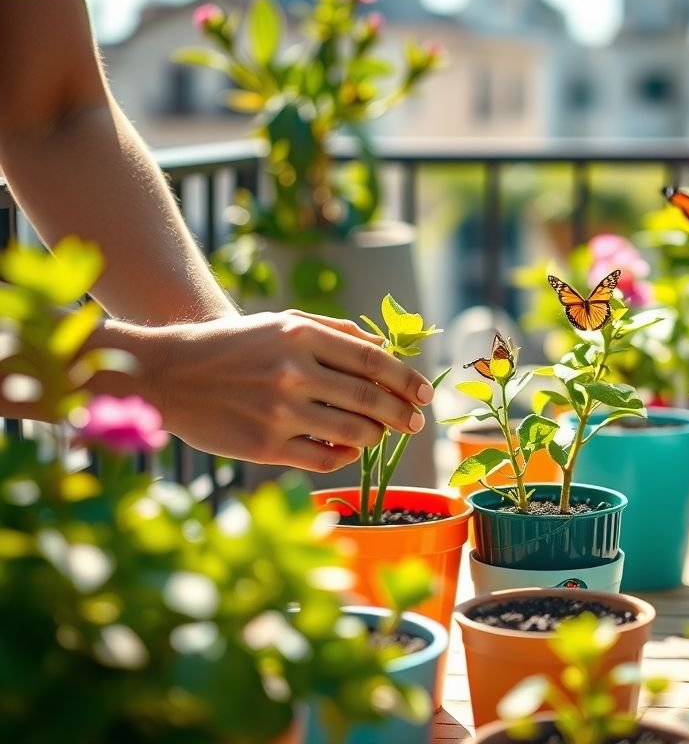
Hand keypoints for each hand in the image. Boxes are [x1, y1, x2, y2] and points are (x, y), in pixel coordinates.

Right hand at [101, 310, 434, 471]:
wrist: (169, 374)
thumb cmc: (234, 346)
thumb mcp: (281, 323)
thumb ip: (334, 332)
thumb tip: (384, 347)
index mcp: (300, 336)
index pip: (372, 360)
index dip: (406, 379)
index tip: (426, 393)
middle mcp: (293, 371)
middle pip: (370, 398)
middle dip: (402, 413)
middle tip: (416, 422)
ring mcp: (280, 411)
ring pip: (354, 433)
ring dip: (377, 436)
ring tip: (380, 434)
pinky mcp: (266, 446)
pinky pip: (325, 458)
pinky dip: (346, 456)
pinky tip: (349, 449)